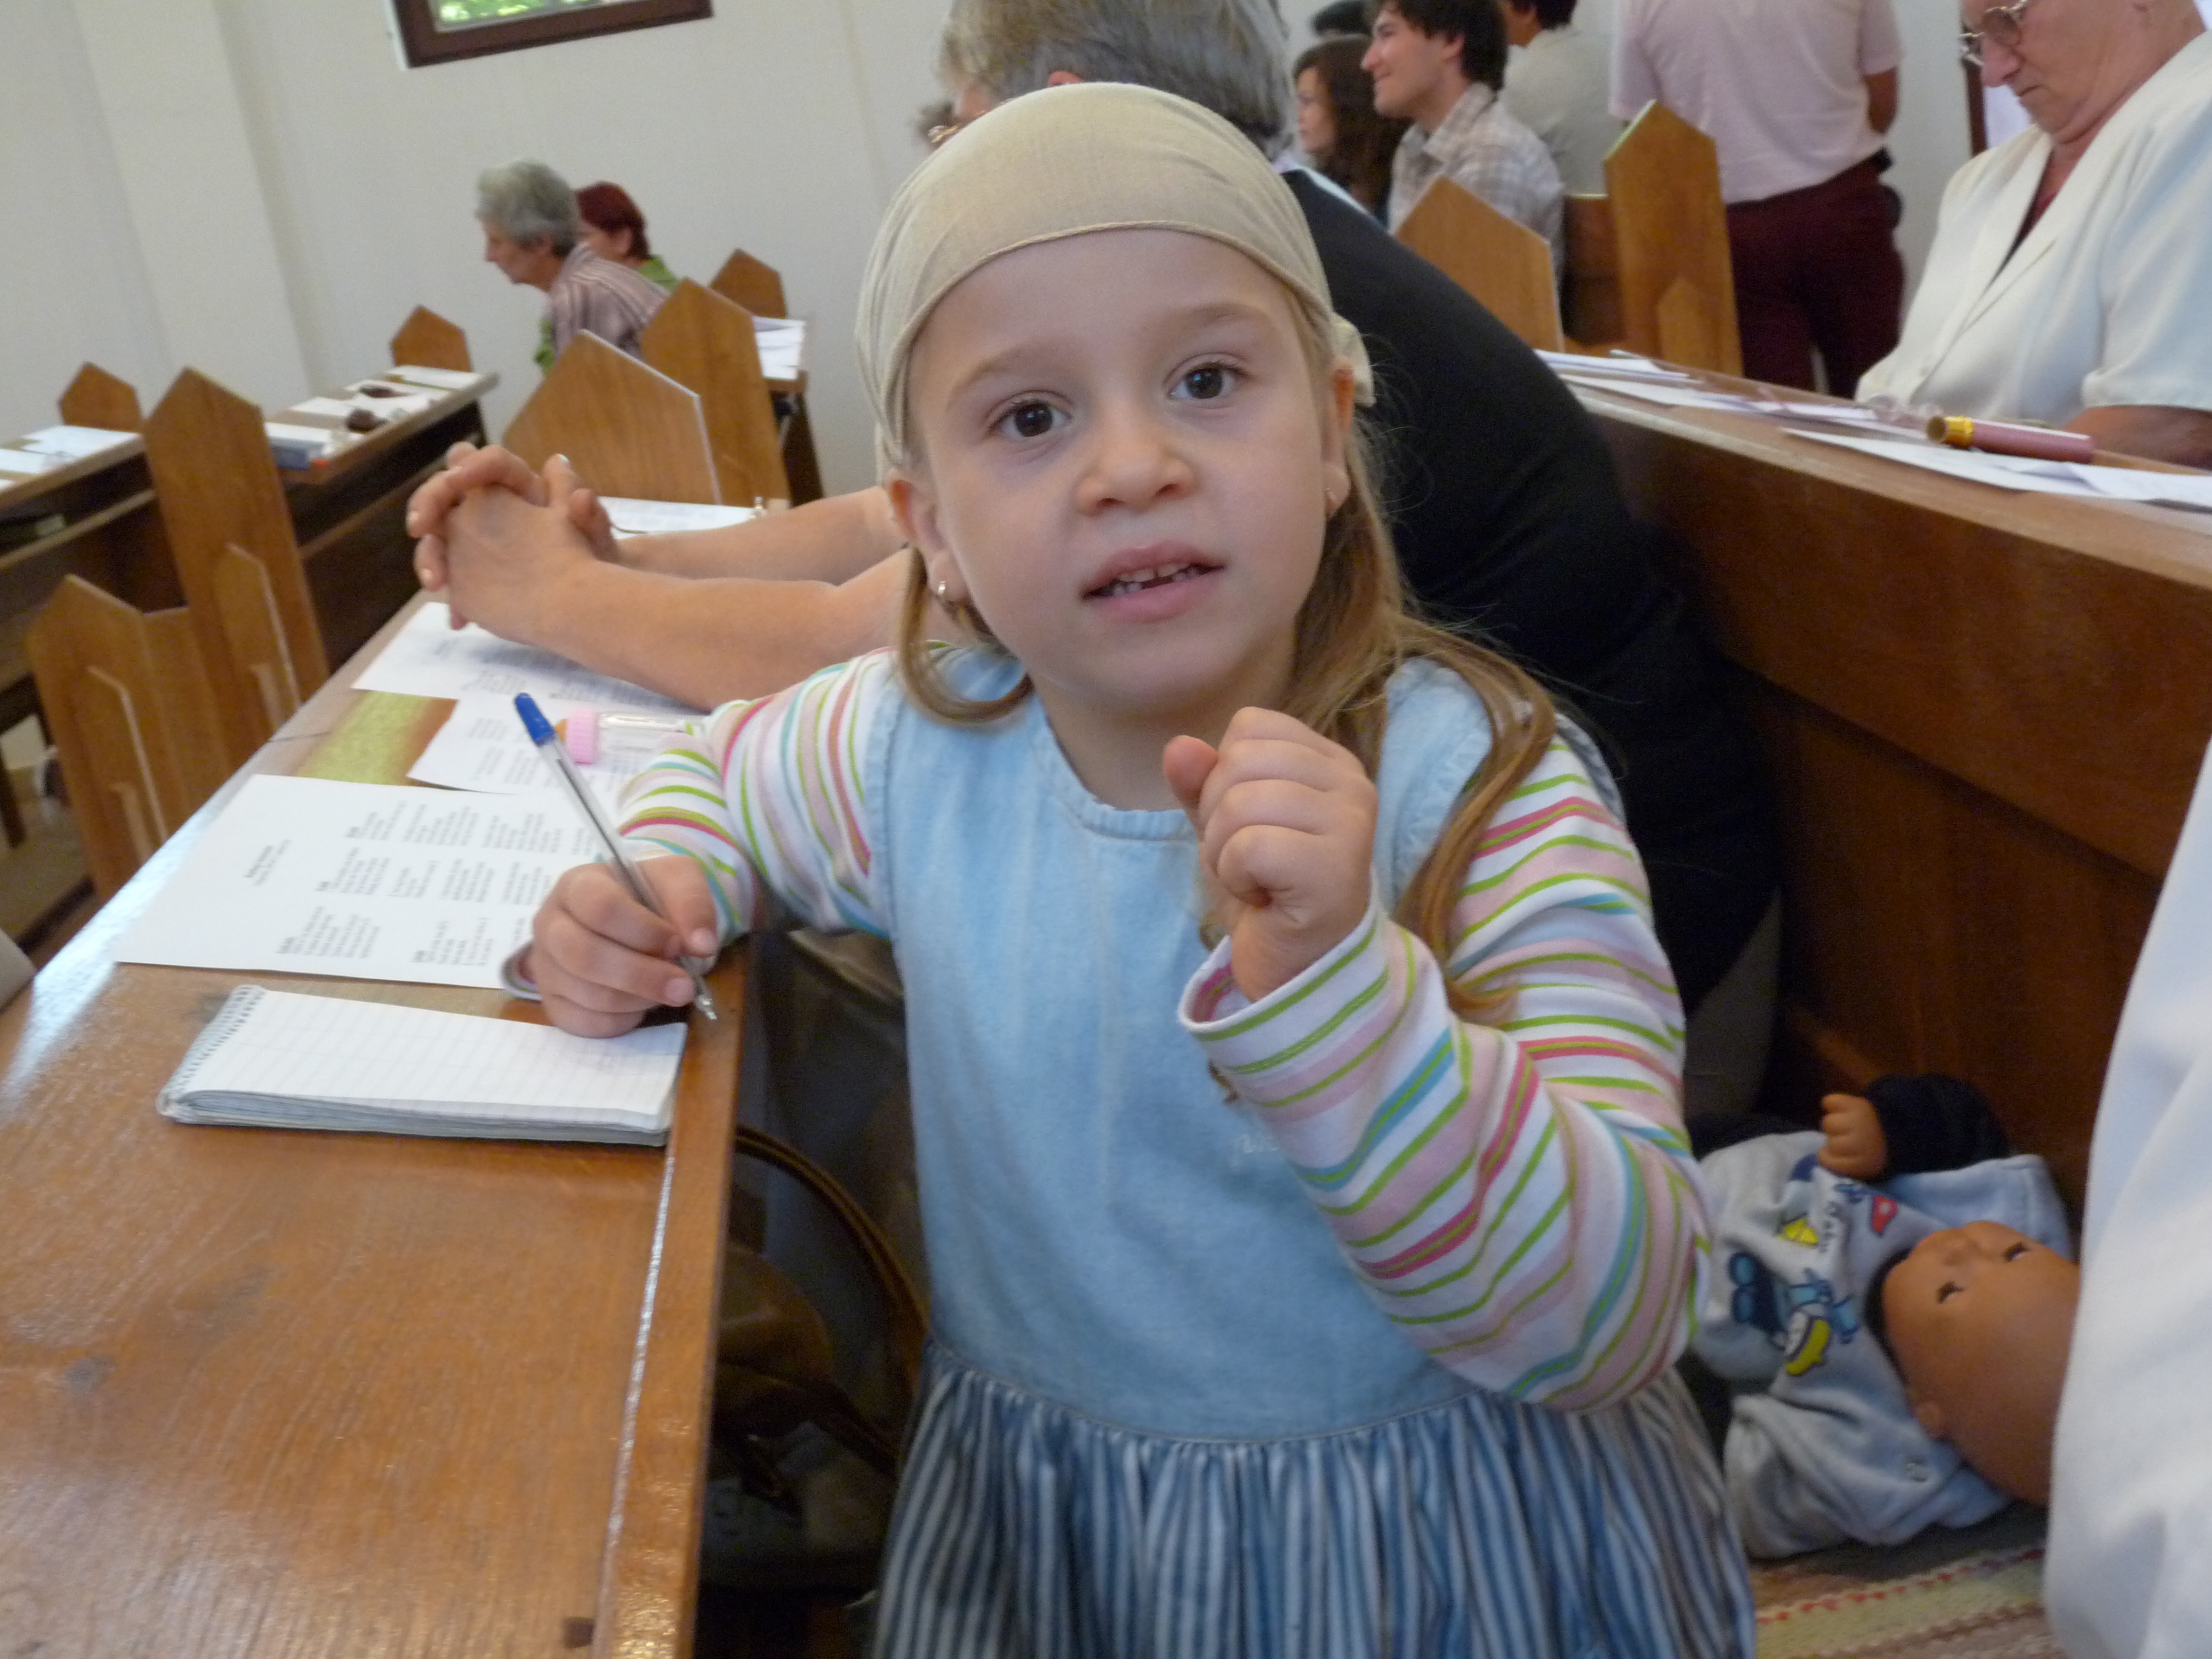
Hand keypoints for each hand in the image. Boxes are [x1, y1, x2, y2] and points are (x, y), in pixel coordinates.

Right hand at [407, 446, 615, 628]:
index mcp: (520, 488)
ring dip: (431, 558)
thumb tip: (560, 464)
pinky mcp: (470, 573)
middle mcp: (492, 507)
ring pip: (439, 537)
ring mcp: (475, 539)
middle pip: (447, 493)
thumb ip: (580, 506)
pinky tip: (459, 618)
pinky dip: (450, 596)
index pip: (487, 463)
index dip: (470, 466)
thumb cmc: (596, 561)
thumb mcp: (595, 538)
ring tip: (438, 584)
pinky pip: (448, 575)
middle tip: (420, 526)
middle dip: (429, 504)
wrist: (593, 602)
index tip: (457, 480)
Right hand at [529, 857, 719, 1036]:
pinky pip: (584, 1023)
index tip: (678, 945)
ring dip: (637, 999)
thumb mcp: (678, 880)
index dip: (644, 931)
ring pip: (586, 995)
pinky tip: (641, 1005)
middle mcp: (551, 924)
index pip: (601, 908)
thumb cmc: (650, 894)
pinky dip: (621, 1021)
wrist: (633, 915)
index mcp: (577, 885)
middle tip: (684, 987)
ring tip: (667, 991)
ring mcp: (546, 966)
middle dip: (642, 976)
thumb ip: (692, 903)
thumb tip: (702, 945)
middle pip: (585, 956)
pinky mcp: (552, 1003)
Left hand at [1163, 707, 1376, 1002]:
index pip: (1251, 726)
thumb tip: (1179, 745)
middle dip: (1218, 817)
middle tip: (1249, 862)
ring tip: (1256, 881)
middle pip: (1240, 760)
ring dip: (1225, 852)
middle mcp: (1352, 782)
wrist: (1296, 970)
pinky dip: (1236, 876)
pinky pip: (1250, 845)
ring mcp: (1352, 822)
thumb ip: (1200, 783)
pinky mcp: (1338, 866)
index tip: (1248, 826)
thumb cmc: (1266, 892)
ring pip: (1241, 801)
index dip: (1222, 776)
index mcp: (1330, 761)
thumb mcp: (1222, 827)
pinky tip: (1263, 899)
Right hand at [1817, 1092, 1887, 1179]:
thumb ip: (1845, 1165)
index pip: (1826, 1159)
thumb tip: (1824, 1156)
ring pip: (1828, 1123)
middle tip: (1849, 1138)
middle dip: (1836, 1140)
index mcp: (1859, 1163)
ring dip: (1836, 1124)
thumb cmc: (1884, 1150)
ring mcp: (1853, 1120)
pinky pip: (1829, 1101)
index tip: (1839, 1154)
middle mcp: (1854, 1143)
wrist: (1907, 1125)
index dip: (1830, 1156)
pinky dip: (1832, 1104)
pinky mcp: (1853, 1102)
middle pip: (1829, 1142)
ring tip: (1848, 1124)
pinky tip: (1840, 1108)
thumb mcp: (1868, 1168)